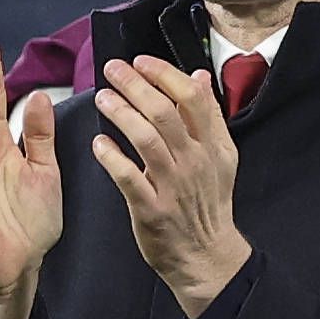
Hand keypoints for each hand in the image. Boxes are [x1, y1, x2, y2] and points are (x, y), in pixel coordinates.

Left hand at [88, 54, 250, 318]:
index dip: (164, 74)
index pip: (191, 98)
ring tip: (103, 98)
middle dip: (135, 85)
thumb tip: (198, 75)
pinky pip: (128, 177)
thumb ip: (209, 116)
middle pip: (165, 113)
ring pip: (146, 139)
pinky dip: (112, 157)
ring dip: (121, 114)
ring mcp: (173, 186)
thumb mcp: (220, 157)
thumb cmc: (206, 204)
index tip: (141, 62)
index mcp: (213, 146)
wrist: (205, 256)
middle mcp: (195, 162)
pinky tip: (99, 143)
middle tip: (112, 69)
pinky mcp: (152, 210)